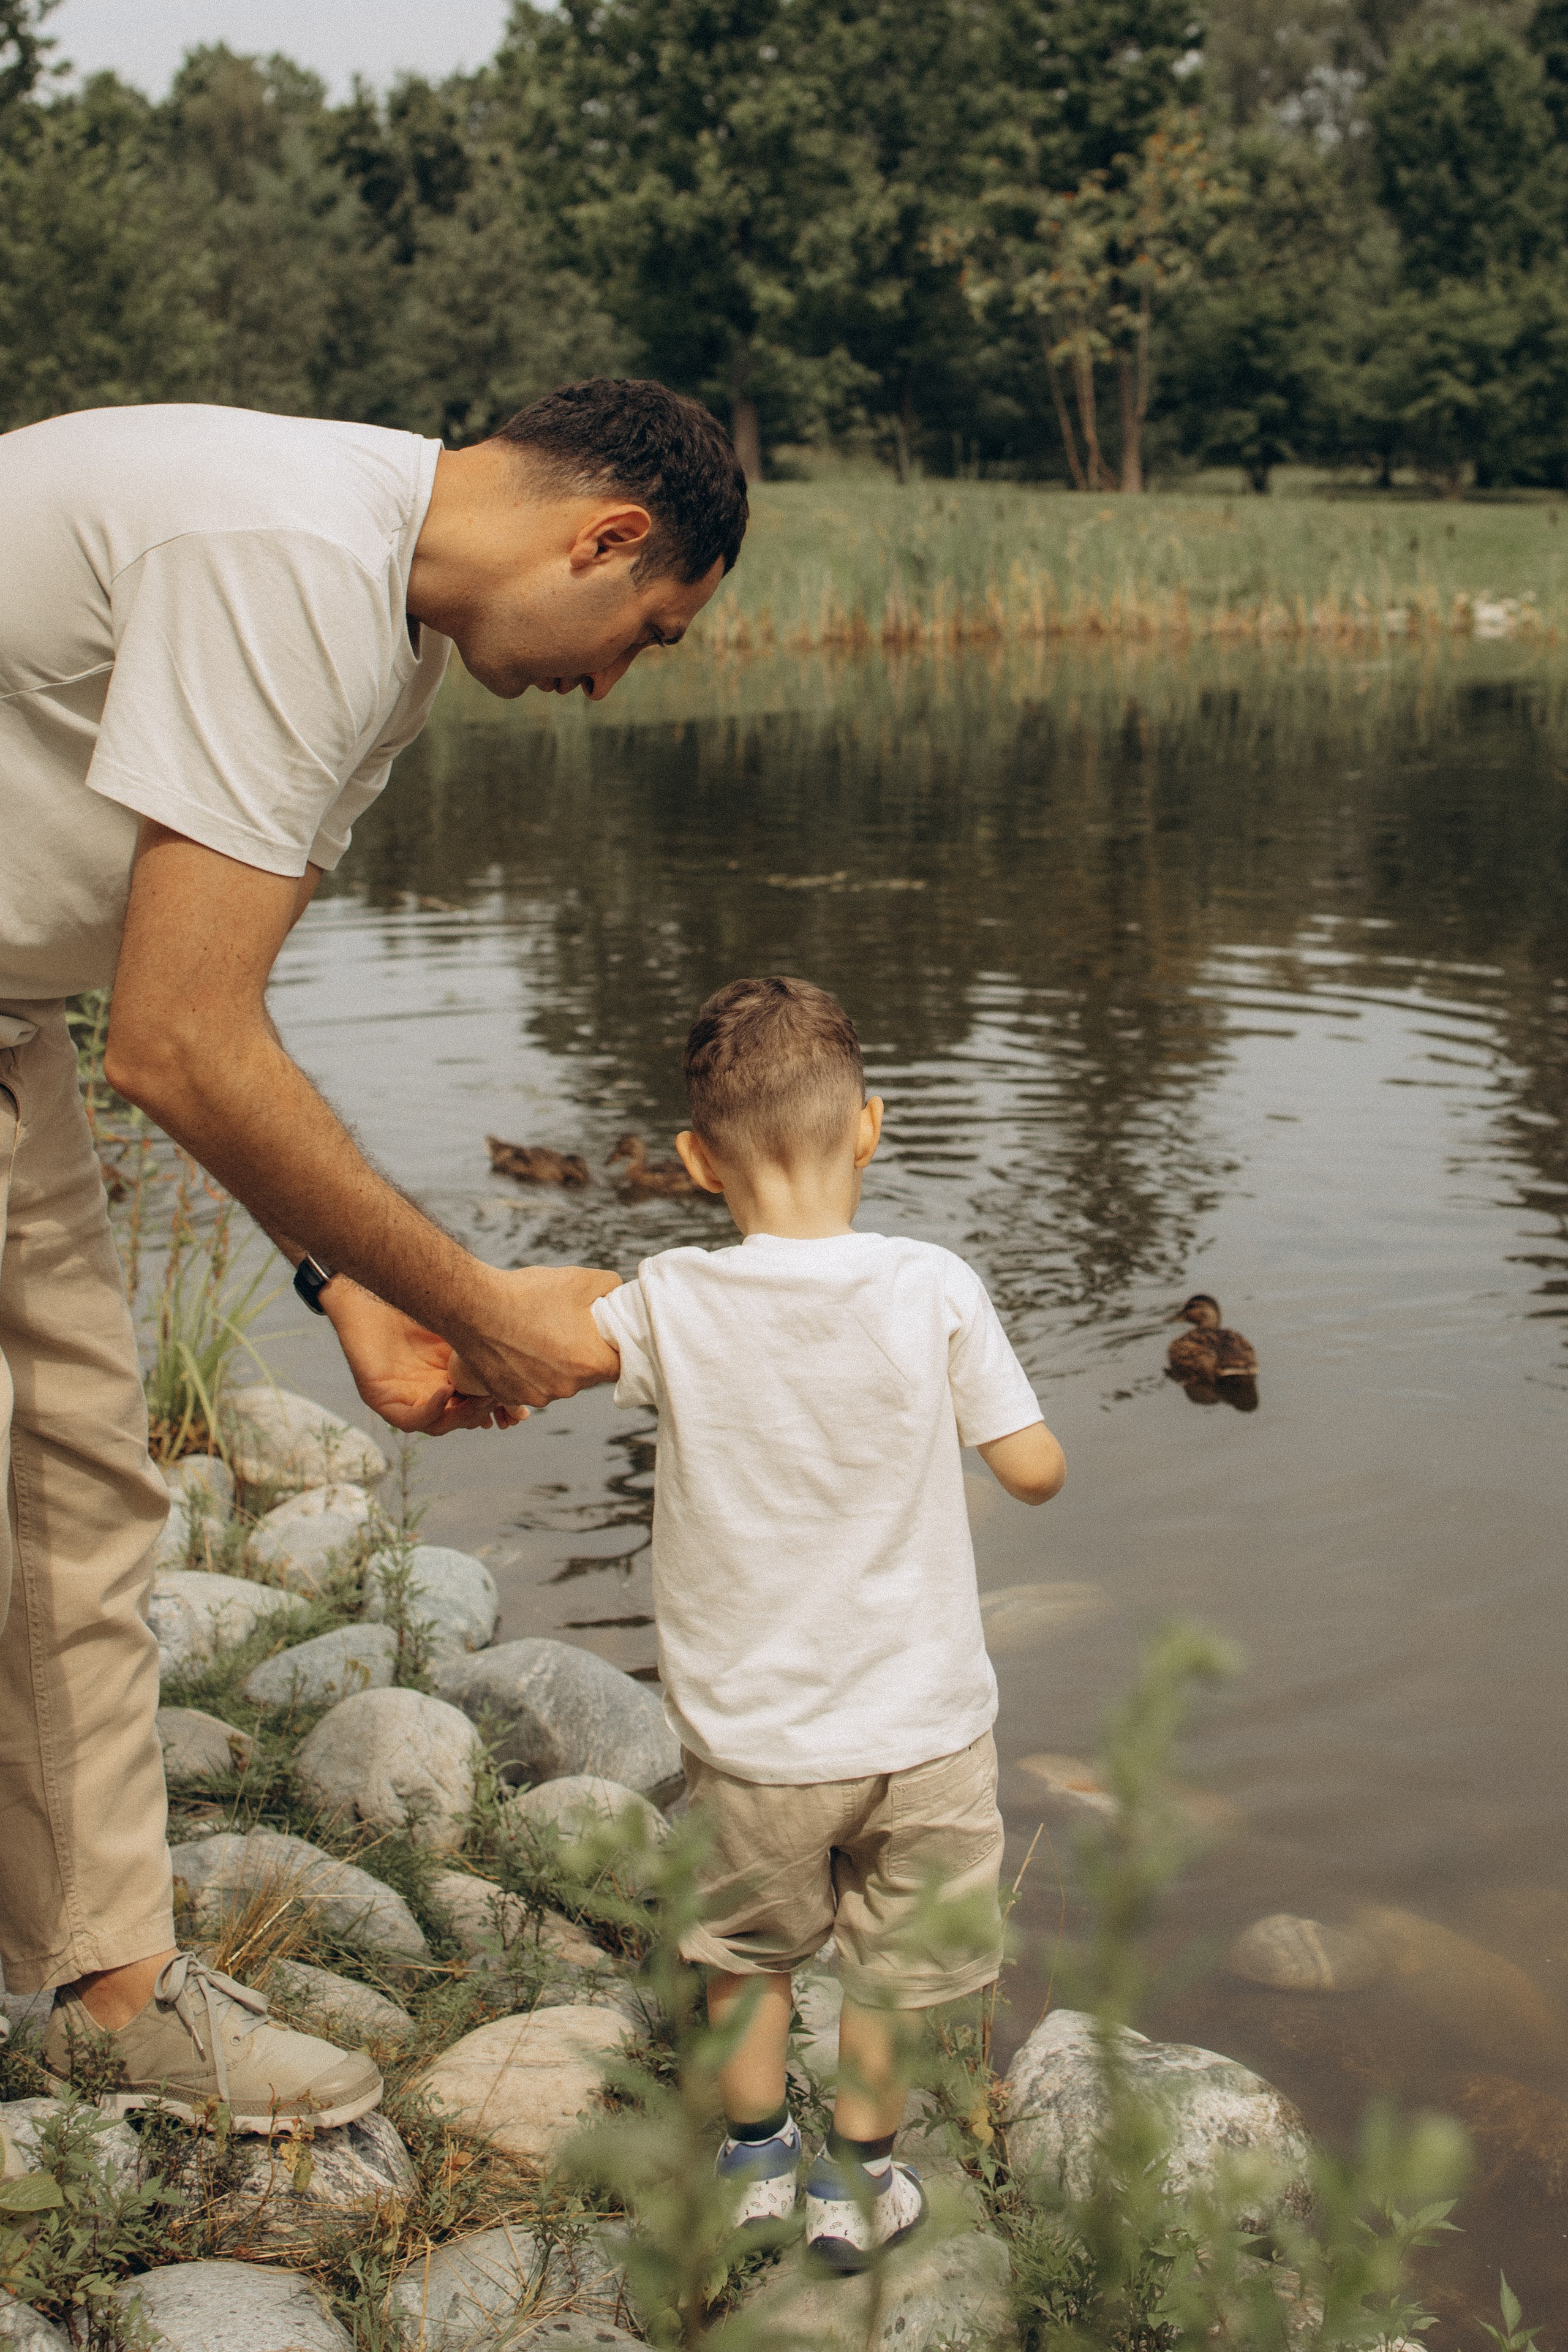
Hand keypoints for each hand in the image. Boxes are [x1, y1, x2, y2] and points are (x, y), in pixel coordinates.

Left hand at [325, 1283, 524, 1434]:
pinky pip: (411, 1419)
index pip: (480, 1402)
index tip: (523, 1407)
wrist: (368, 1289)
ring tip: (481, 1399)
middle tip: (507, 1407)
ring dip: (464, 1416)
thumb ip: (484, 1336)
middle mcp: (430, 1390)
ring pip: (441, 1425)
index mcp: (451, 1375)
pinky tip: (447, 1391)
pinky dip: (432, 1411)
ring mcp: (406, 1397)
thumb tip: (531, 1348)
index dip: (503, 1407)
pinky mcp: (383, 1400)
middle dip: (489, 1414)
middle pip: (465, 1417)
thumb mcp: (458, 1319)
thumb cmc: (412, 1298)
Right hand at [454, 1264, 622, 1411]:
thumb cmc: (528, 1294)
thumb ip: (610, 1286)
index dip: (614, 1350)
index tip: (603, 1336)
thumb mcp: (579, 1279)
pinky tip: (517, 1348)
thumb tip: (618, 1291)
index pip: (619, 1366)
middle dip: (581, 1356)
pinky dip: (527, 1372)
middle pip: (587, 1376)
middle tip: (565, 1329)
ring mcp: (537, 1396)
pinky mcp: (511, 1397)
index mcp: (590, 1363)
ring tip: (536, 1336)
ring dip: (553, 1366)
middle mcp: (567, 1388)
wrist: (473, 1307)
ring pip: (558, 1383)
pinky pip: (529, 1387)